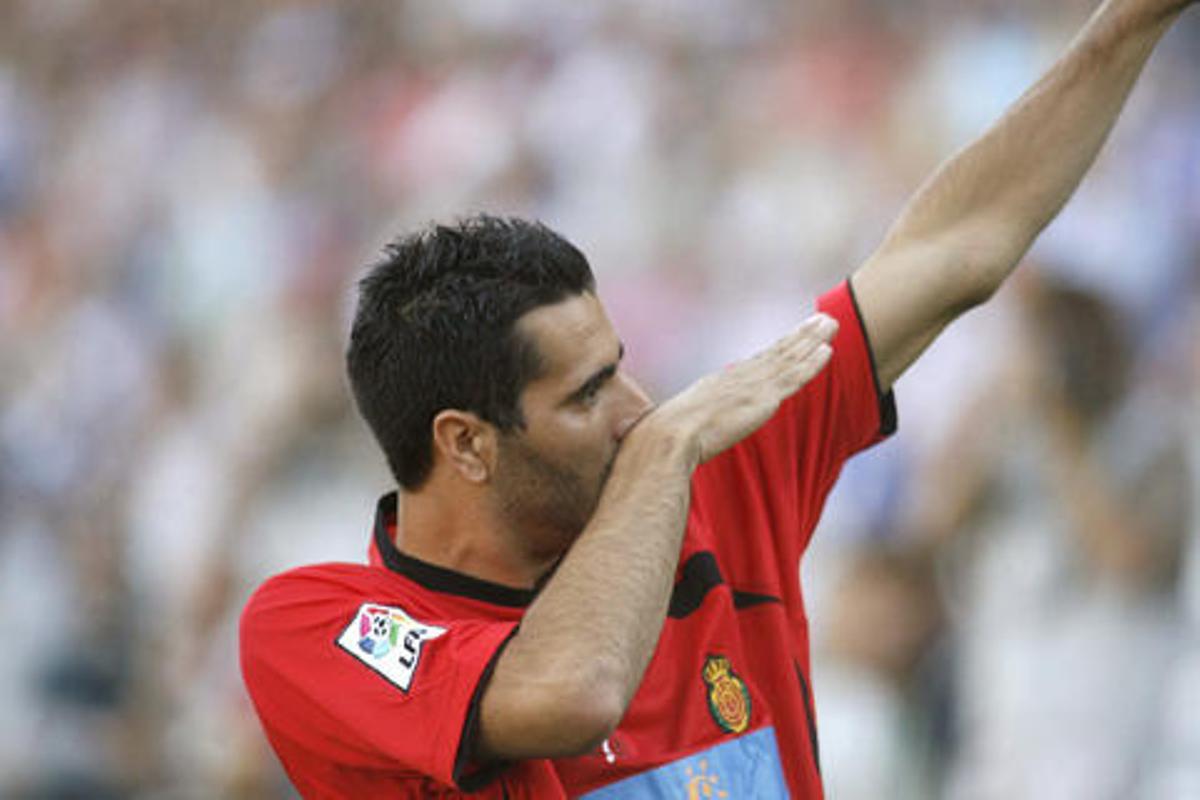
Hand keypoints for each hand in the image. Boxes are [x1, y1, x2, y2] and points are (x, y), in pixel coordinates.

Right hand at [641, 312, 837, 466]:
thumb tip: (677, 428)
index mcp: (722, 382)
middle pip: (778, 351)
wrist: (669, 437)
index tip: (795, 336)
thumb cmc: (667, 436)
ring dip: (812, 341)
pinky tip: (827, 351)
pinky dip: (811, 364)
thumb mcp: (682, 423)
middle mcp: (740, 377)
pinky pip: (794, 377)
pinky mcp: (762, 400)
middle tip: (823, 319)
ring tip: (831, 324)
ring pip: (790, 359)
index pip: (759, 361)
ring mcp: (752, 386)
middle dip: (802, 335)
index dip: (780, 347)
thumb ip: (692, 421)